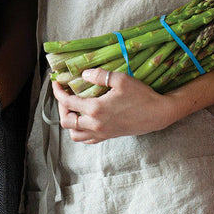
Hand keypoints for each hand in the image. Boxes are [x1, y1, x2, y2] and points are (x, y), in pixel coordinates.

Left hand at [52, 68, 175, 143]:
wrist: (157, 114)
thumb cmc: (141, 95)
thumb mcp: (120, 79)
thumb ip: (100, 75)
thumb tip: (84, 73)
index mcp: (95, 109)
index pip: (67, 102)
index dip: (58, 91)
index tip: (56, 82)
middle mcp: (95, 124)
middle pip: (66, 121)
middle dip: (62, 108)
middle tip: (66, 96)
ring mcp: (101, 133)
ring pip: (74, 135)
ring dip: (70, 122)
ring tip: (74, 109)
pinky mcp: (108, 136)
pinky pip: (87, 139)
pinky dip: (81, 131)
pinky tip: (85, 119)